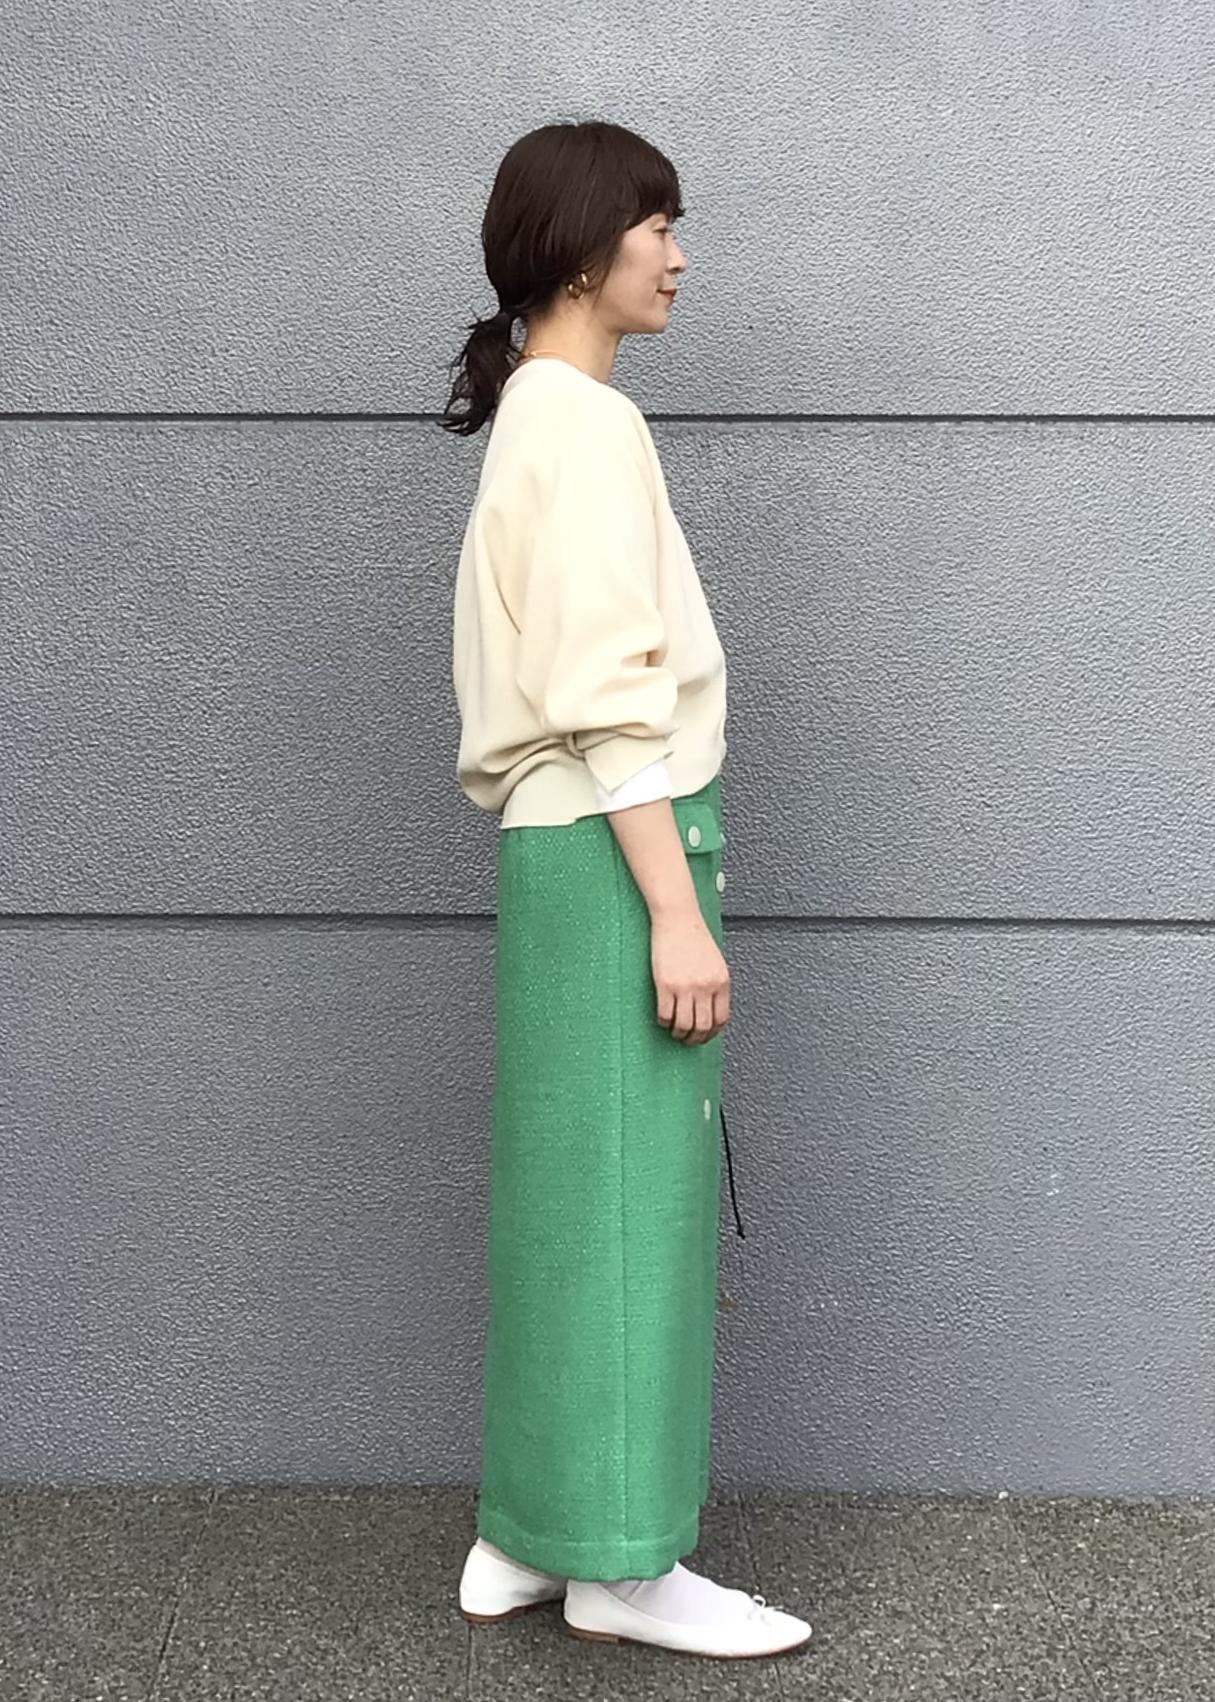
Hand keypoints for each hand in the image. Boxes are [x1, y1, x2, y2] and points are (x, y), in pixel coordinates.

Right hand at [650, 910, 730, 1044]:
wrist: (678, 919)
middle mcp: (706, 987)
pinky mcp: (666, 984)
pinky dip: (663, 1021)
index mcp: (721, 982)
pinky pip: (665, 1014)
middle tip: (687, 1040)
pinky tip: (662, 1018)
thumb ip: (715, 985)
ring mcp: (686, 987)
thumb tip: (710, 1009)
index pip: (721, 1019)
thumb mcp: (715, 963)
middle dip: (695, 1039)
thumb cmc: (694, 937)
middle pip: (703, 1026)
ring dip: (678, 1033)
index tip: (704, 1036)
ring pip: (684, 1025)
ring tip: (674, 1031)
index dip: (712, 1033)